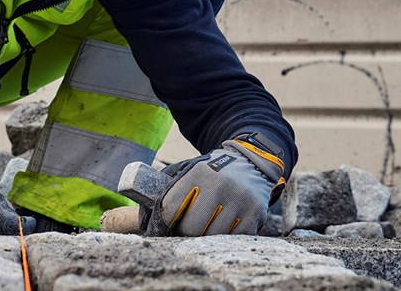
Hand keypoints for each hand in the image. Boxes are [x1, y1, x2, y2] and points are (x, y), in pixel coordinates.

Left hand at [140, 133, 285, 236]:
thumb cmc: (211, 172)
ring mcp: (240, 200)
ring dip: (205, 237)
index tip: (166, 225)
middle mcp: (221, 185)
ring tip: (203, 229)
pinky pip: (232, 239)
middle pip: (191, 227)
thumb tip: (144, 221)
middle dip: (184, 233)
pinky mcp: (256, 214)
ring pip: (212, 237)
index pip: (171, 208)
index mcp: (199, 172)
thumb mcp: (188, 169)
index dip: (165, 221)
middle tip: (184, 231)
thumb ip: (167, 188)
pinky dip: (224, 238)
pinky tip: (221, 229)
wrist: (251, 162)